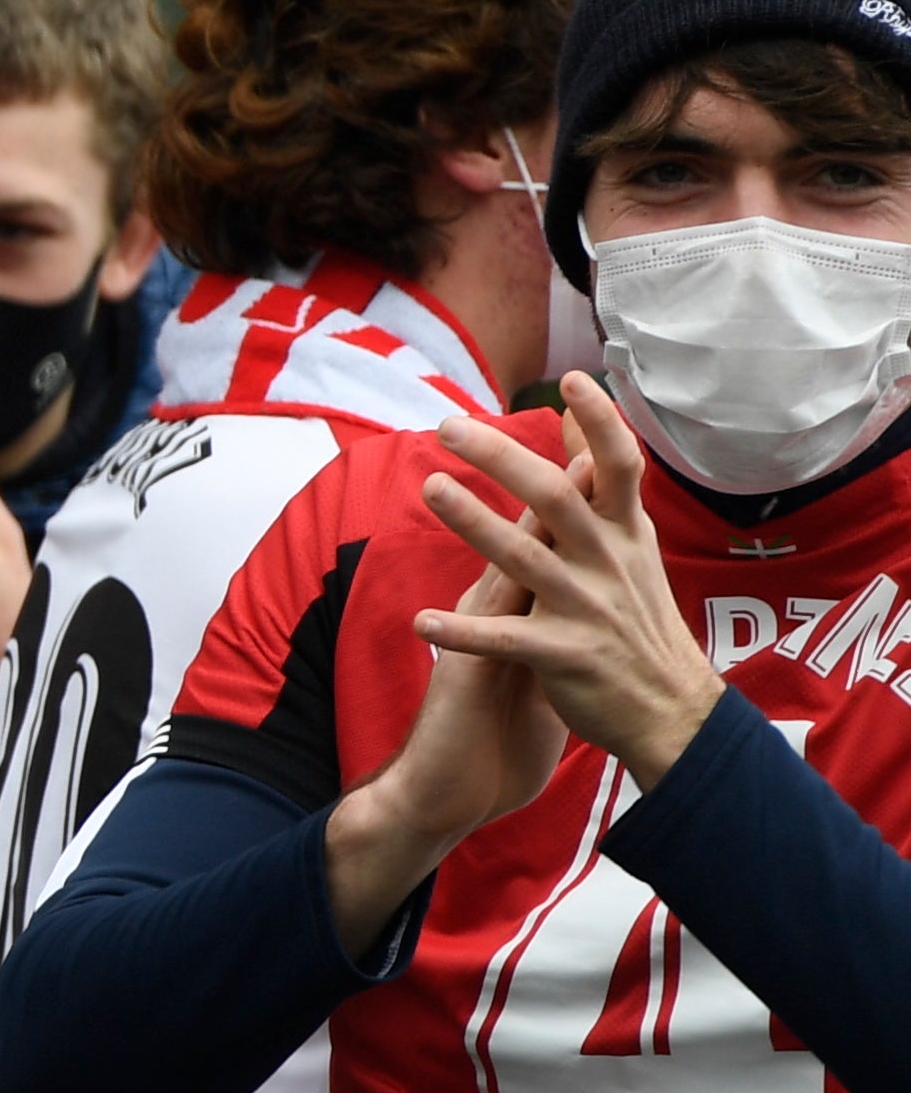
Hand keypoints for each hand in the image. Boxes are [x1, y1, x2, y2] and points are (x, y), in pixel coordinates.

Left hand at [411, 379, 726, 784]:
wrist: (672, 713)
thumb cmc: (639, 618)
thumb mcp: (632, 546)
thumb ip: (599, 484)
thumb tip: (578, 420)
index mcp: (627, 535)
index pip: (621, 467)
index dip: (602, 422)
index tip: (572, 379)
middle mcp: (609, 565)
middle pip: (556, 498)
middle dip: (501, 457)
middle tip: (447, 424)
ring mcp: (587, 610)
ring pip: (523, 560)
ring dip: (473, 522)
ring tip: (430, 488)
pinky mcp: (565, 657)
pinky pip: (505, 641)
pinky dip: (462, 632)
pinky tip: (421, 622)